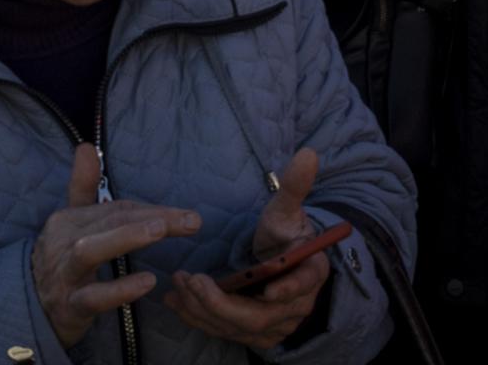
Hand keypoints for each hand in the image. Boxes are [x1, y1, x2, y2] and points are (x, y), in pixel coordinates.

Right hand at [32, 144, 198, 347]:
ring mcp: (64, 275)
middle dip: (153, 218)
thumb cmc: (61, 262)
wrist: (30, 311)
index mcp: (68, 220)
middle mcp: (63, 242)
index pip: (116, 209)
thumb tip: (85, 146)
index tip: (186, 216)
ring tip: (160, 231)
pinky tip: (147, 282)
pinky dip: (119, 290)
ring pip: (90, 251)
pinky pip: (93, 297)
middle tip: (192, 221)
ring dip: (126, 237)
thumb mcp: (70, 224)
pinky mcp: (69, 306)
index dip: (152, 210)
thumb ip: (82, 187)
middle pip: (111, 222)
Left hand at [167, 148, 329, 348]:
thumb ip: (295, 186)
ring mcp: (275, 325)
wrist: (278, 260)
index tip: (267, 290)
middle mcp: (297, 306)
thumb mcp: (286, 209)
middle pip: (261, 315)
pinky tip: (176, 301)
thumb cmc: (283, 233)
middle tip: (193, 280)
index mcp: (312, 272)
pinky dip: (198, 318)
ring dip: (203, 308)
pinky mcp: (253, 335)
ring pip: (237, 326)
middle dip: (223, 302)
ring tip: (178, 284)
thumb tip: (308, 153)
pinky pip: (224, 332)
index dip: (289, 289)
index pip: (305, 283)